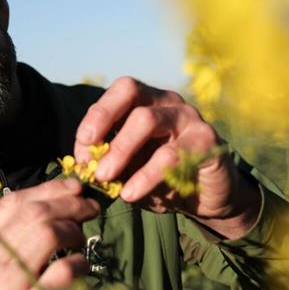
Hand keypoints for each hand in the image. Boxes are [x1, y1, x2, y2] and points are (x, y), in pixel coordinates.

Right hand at [0, 178, 98, 289]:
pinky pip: (68, 269)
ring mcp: (7, 286)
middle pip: (35, 214)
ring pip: (50, 233)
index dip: (50, 189)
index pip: (13, 203)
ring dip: (75, 229)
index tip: (73, 187)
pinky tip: (80, 266)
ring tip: (80, 237)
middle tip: (89, 206)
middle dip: (69, 203)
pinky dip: (81, 262)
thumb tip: (65, 190)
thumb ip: (16, 227)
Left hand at [74, 77, 259, 238]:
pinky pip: (171, 155)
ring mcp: (189, 118)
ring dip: (120, 150)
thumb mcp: (130, 169)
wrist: (206, 199)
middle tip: (90, 161)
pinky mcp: (206, 142)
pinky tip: (131, 194)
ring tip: (105, 179)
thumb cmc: (162, 178)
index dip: (97, 116)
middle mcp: (168, 102)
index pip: (120, 91)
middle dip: (104, 125)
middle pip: (131, 92)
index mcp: (148, 101)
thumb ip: (108, 161)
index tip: (82, 150)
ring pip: (148, 120)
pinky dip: (146, 176)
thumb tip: (81, 164)